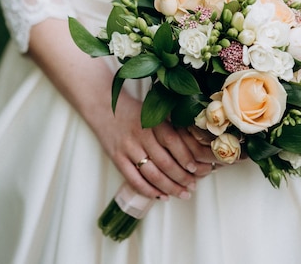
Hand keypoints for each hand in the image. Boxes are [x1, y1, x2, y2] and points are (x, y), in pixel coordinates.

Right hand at [98, 92, 215, 200]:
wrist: (103, 105)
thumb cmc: (134, 110)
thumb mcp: (153, 112)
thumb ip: (171, 126)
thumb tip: (196, 145)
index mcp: (153, 120)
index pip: (173, 141)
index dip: (186, 157)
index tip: (196, 168)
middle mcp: (141, 134)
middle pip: (164, 162)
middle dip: (181, 178)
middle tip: (192, 186)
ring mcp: (127, 147)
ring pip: (151, 174)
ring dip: (169, 188)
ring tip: (181, 194)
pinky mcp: (116, 157)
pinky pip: (133, 179)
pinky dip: (148, 191)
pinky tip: (160, 195)